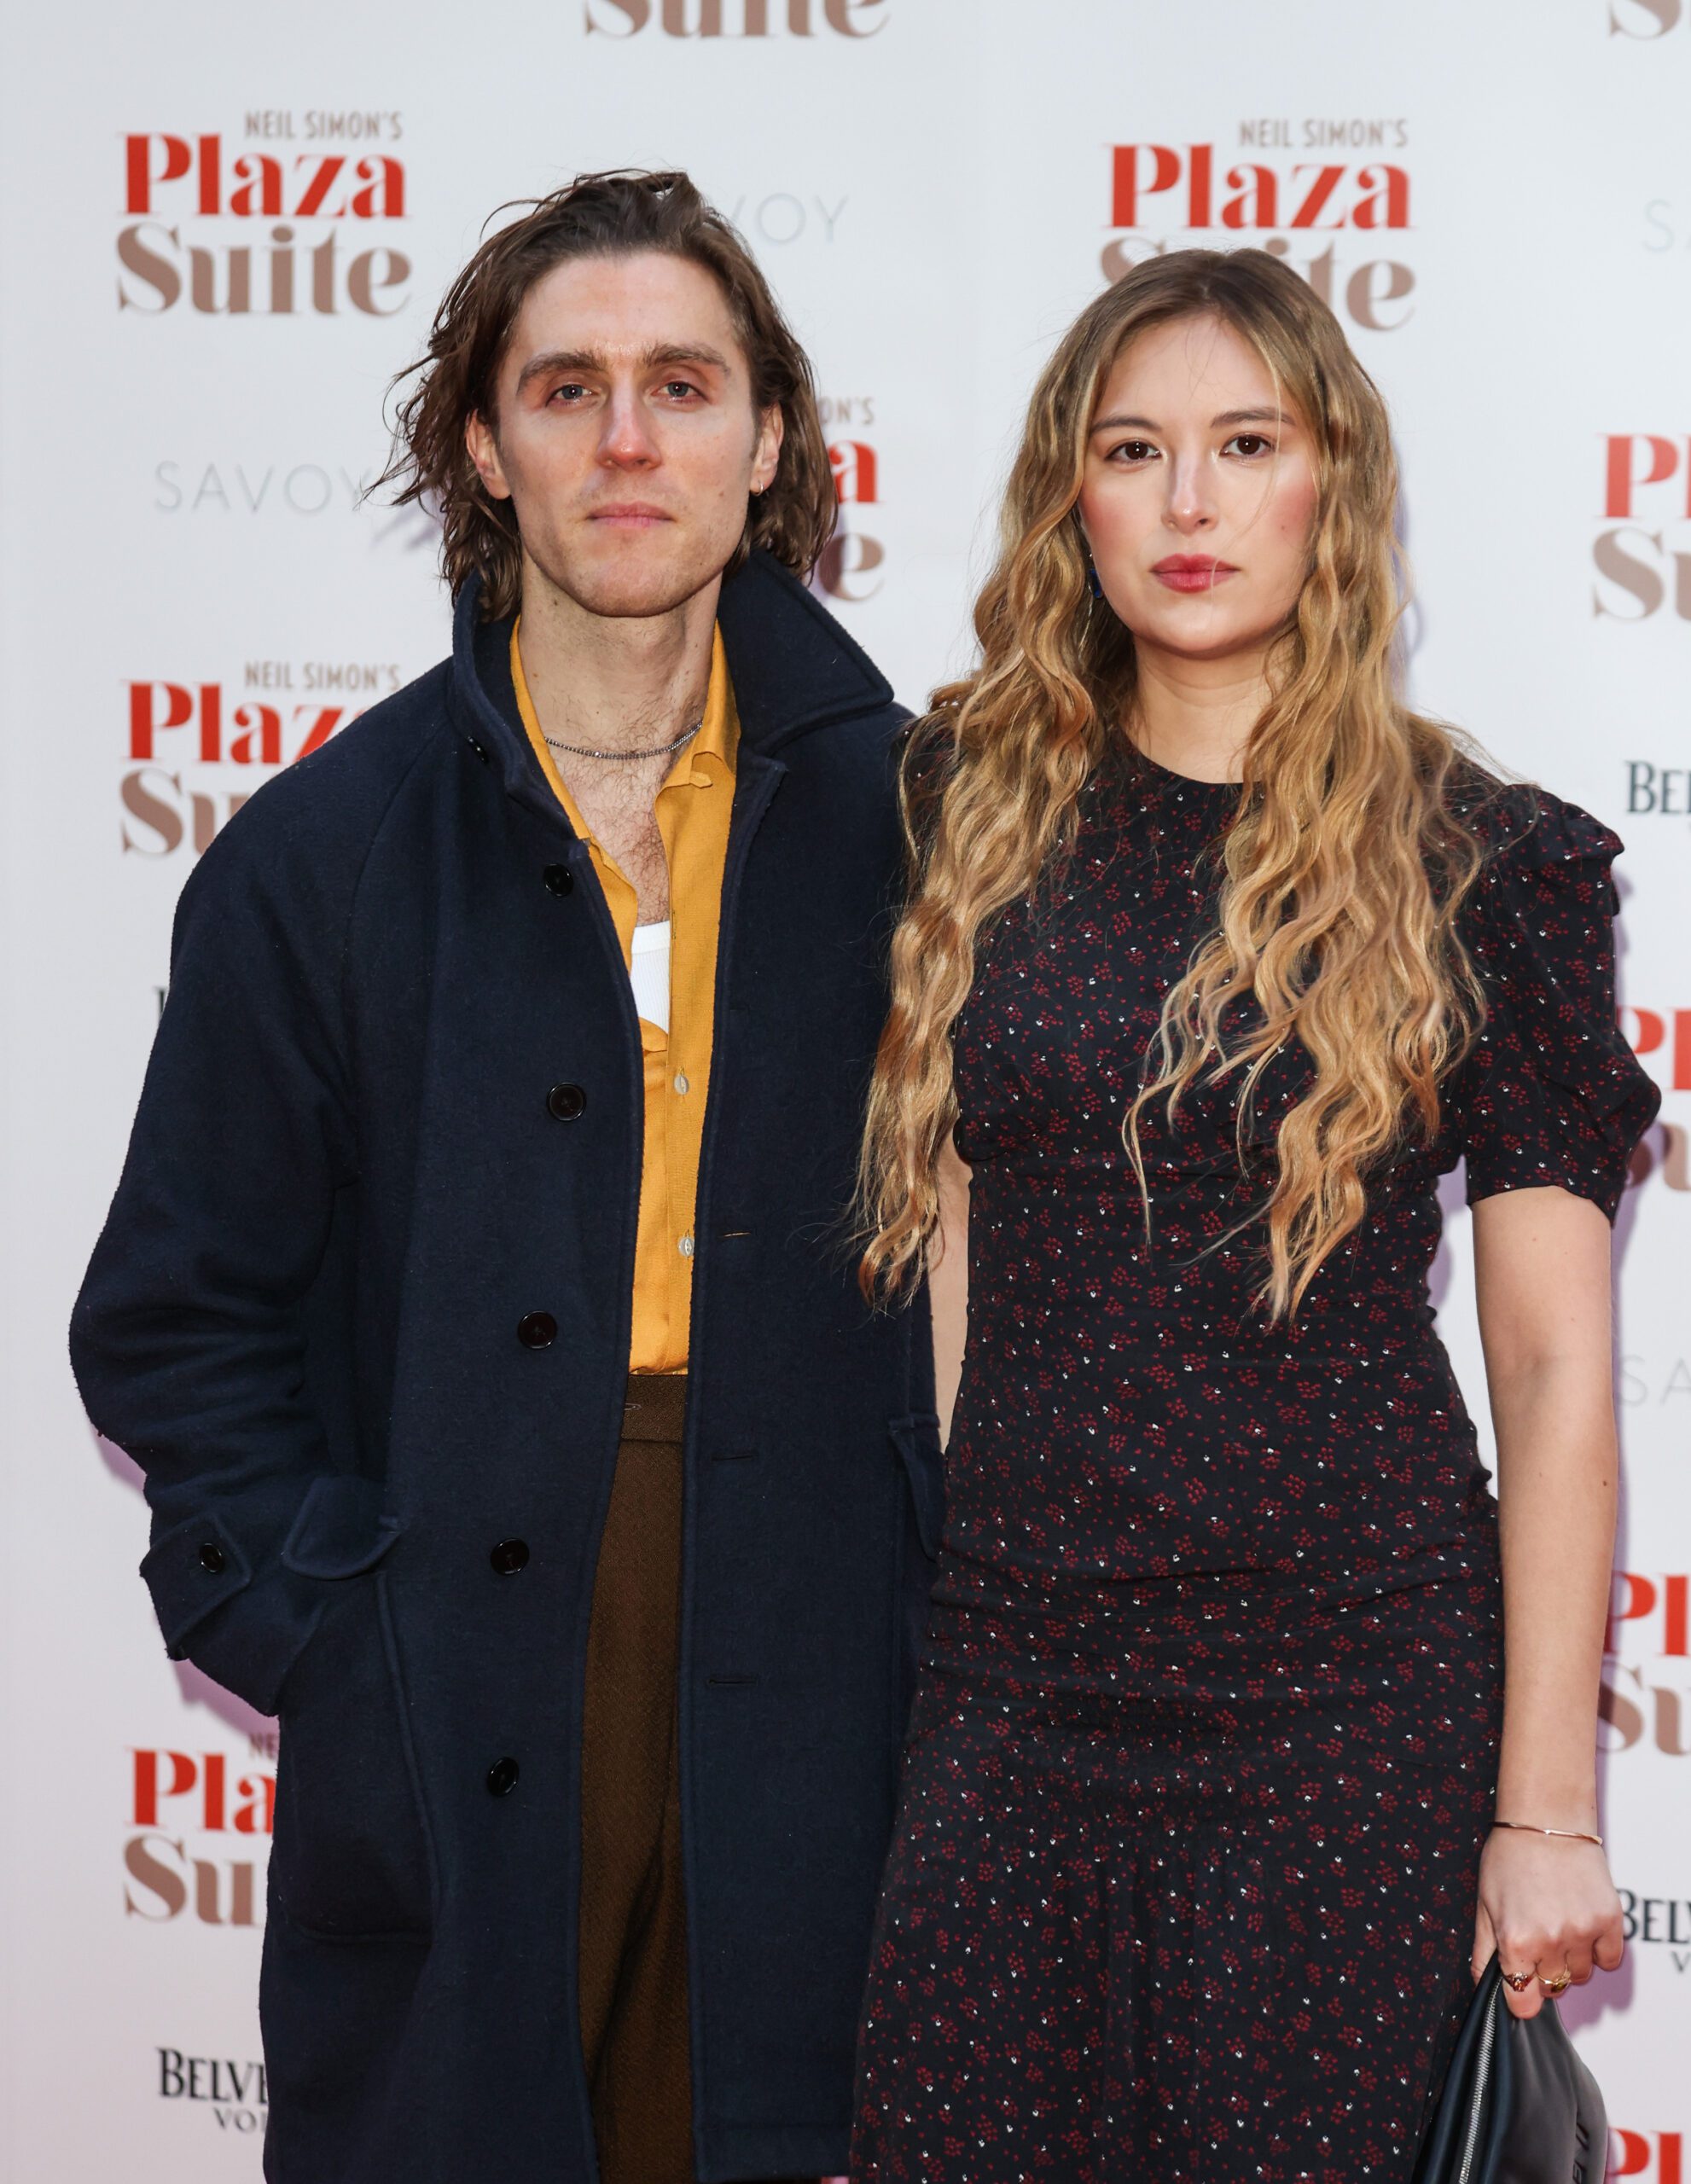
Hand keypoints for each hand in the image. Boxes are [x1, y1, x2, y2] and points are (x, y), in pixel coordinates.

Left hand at [1472, 1827, 1624, 2018]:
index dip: (1520, 1997)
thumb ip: (1483, 1950)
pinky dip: (1598, 1950)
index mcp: (1516, 1941)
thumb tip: (1482, 1983)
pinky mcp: (1609, 1921)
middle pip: (1553, 1988)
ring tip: (1558, 1924)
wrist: (1545, 1819)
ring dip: (1570, 1959)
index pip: (1523, 2002)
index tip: (1521, 1987)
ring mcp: (1583, 1932)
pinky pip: (1609, 1960)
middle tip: (1536, 1939)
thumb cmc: (1509, 1856)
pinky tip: (1582, 1924)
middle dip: (1542, 1971)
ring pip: (1581, 1975)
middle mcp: (1551, 1942)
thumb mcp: (1484, 1902)